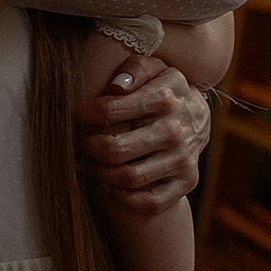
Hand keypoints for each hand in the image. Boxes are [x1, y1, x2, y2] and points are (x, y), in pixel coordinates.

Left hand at [75, 58, 210, 214]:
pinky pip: (151, 203)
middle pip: (116, 149)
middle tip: (76, 142)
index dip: (84, 114)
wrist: (197, 115)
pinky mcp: (187, 182)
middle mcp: (177, 130)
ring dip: (99, 173)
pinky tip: (111, 185)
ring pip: (129, 177)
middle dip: (87, 147)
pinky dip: (125, 199)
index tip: (73, 114)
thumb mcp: (154, 68)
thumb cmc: (162, 88)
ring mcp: (183, 159)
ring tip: (87, 162)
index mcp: (167, 96)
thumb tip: (116, 87)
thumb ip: (135, 69)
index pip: (111, 109)